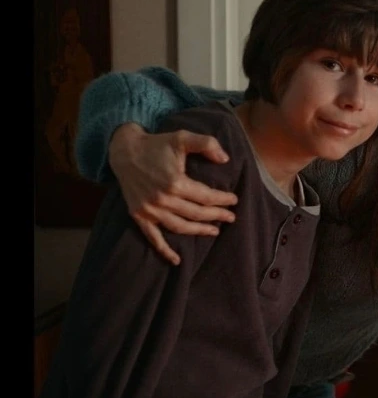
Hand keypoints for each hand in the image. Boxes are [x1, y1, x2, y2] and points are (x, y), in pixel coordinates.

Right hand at [108, 123, 238, 264]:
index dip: (222, 200)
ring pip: (180, 227)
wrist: (124, 150)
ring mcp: (149, 210)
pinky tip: (177, 260)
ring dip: (199, 231)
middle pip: (196, 214)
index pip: (206, 196)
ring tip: (214, 231)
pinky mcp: (138, 215)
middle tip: (230, 217)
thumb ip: (206, 144)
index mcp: (175, 182)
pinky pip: (153, 237)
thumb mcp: (182, 137)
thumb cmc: (156, 144)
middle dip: (216, 216)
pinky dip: (164, 250)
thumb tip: (225, 160)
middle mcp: (162, 199)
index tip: (234, 200)